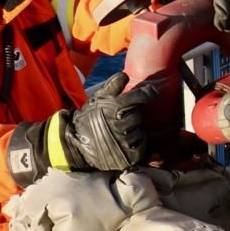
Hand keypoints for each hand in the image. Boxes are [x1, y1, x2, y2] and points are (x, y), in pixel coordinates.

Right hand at [6, 72, 158, 186]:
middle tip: (120, 117)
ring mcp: (126, 141)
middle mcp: (122, 123)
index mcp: (115, 107)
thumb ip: (112, 85)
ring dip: (134, 128)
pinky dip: (138, 141)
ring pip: (140, 129)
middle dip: (132, 114)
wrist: (76, 144)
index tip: (153, 92)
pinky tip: (126, 140)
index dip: (148, 93)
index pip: (140, 97)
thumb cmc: (88, 118)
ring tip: (120, 131)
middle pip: (138, 114)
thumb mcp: (96, 98)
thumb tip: (126, 75)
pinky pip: (142, 144)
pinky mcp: (129, 155)